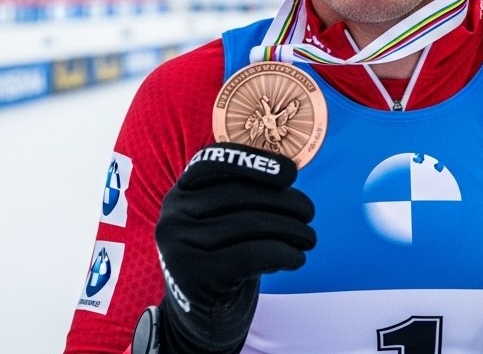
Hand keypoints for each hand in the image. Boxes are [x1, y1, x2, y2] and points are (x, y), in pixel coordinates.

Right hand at [154, 143, 315, 353]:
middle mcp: (173, 217)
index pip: (213, 163)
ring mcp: (180, 248)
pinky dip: (283, 253)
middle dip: (284, 201)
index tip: (291, 173)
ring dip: (291, 230)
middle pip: (239, 194)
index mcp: (179, 195)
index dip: (255, 163)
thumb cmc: (224, 261)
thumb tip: (288, 173)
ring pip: (249, 224)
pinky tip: (297, 258)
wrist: (204, 320)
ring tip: (309, 238)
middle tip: (310, 213)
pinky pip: (251, 254)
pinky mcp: (196, 277)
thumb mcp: (223, 224)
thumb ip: (243, 197)